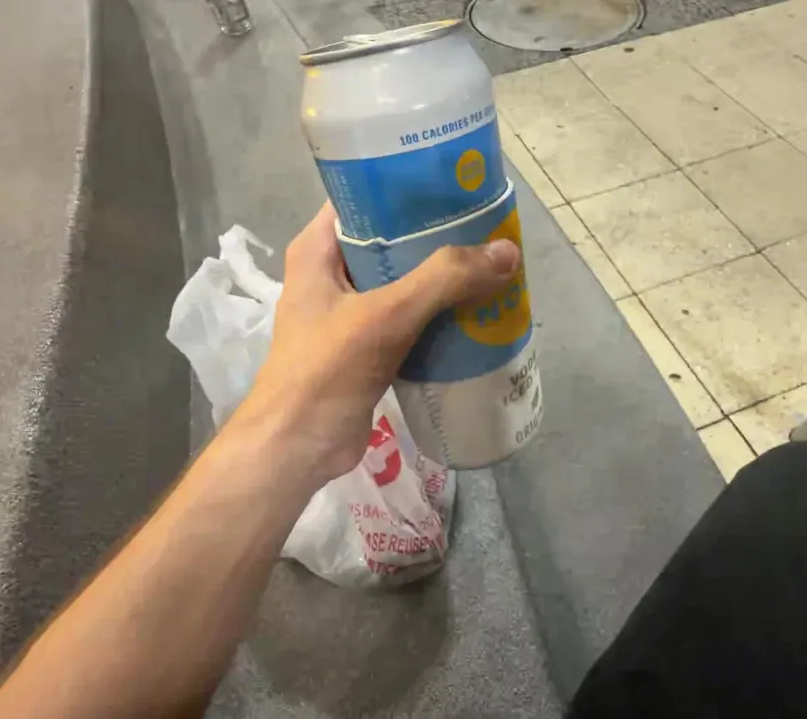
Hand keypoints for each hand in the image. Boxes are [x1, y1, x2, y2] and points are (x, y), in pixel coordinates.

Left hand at [227, 203, 520, 488]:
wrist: (298, 446)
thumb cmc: (328, 369)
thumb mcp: (388, 315)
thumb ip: (445, 279)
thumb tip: (507, 252)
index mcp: (317, 250)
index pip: (364, 198)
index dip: (407, 186)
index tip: (457, 183)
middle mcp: (329, 275)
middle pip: (390, 241)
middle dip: (437, 237)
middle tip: (488, 228)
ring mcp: (346, 315)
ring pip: (402, 283)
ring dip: (442, 280)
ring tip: (491, 268)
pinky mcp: (364, 350)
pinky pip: (408, 322)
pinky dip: (437, 318)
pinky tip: (475, 316)